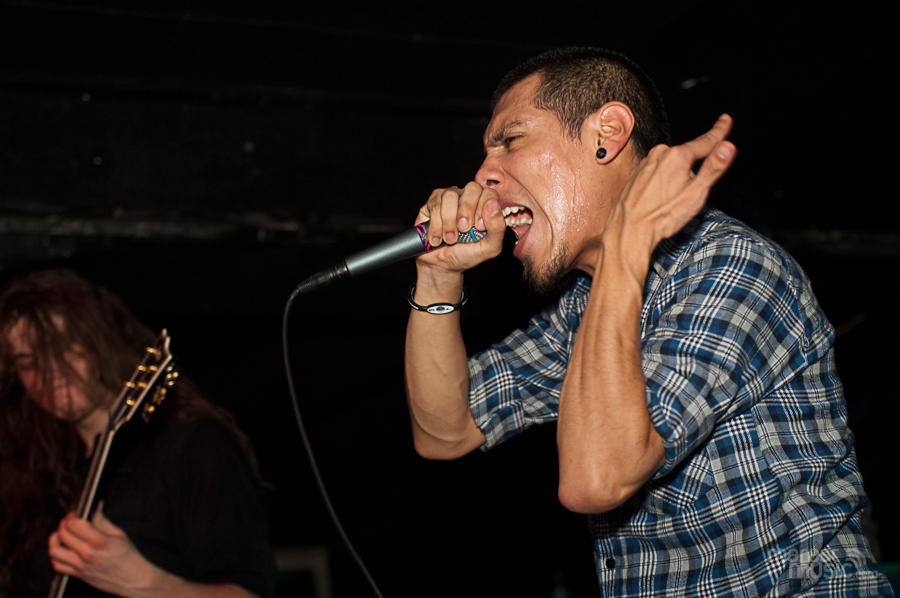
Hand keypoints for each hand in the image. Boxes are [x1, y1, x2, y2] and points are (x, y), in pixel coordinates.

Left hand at [48, 503, 155, 595]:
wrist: (132, 578)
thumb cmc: (127, 556)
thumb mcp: (118, 533)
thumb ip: (102, 520)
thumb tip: (93, 509)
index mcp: (99, 541)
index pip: (74, 524)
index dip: (71, 516)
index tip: (74, 514)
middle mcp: (87, 553)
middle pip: (63, 534)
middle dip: (63, 524)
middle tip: (68, 522)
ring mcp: (80, 565)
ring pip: (55, 551)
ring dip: (54, 540)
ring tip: (60, 535)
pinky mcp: (78, 574)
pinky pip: (58, 566)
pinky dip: (55, 556)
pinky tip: (61, 550)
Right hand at [414, 181, 505, 274]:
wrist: (443, 265)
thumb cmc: (467, 254)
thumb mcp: (490, 247)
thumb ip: (498, 227)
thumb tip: (493, 204)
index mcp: (485, 205)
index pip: (489, 193)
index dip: (484, 208)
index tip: (479, 228)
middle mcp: (468, 197)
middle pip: (472, 188)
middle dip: (467, 212)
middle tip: (464, 230)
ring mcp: (449, 198)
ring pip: (450, 196)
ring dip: (449, 222)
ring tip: (450, 239)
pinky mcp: (432, 203)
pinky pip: (435, 205)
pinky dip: (436, 226)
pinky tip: (437, 238)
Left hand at [603, 114, 735, 279]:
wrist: (628, 230)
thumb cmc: (662, 216)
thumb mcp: (696, 194)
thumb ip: (713, 168)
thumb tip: (728, 146)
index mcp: (678, 156)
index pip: (705, 141)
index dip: (719, 132)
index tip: (726, 120)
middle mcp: (659, 153)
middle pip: (687, 157)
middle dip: (692, 171)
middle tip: (686, 196)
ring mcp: (645, 162)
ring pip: (671, 165)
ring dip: (676, 178)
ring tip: (668, 202)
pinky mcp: (636, 172)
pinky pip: (656, 172)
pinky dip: (661, 183)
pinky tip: (657, 200)